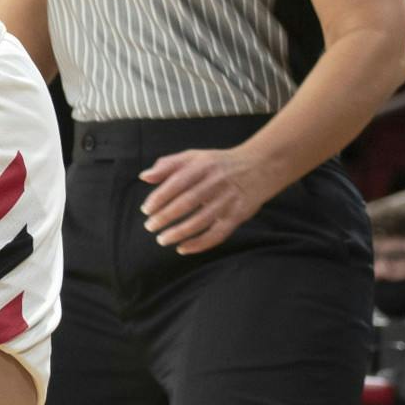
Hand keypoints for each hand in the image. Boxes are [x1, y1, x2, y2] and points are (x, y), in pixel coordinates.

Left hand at [139, 147, 277, 254]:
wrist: (260, 166)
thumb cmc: (219, 163)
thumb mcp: (194, 157)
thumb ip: (168, 165)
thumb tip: (144, 177)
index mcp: (202, 166)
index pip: (176, 183)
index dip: (159, 198)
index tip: (146, 210)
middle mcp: (216, 183)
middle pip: (187, 203)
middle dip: (165, 217)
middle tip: (150, 227)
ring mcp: (228, 200)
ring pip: (201, 221)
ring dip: (179, 233)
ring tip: (162, 239)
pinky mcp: (237, 216)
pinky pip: (217, 234)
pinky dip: (200, 244)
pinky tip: (183, 248)